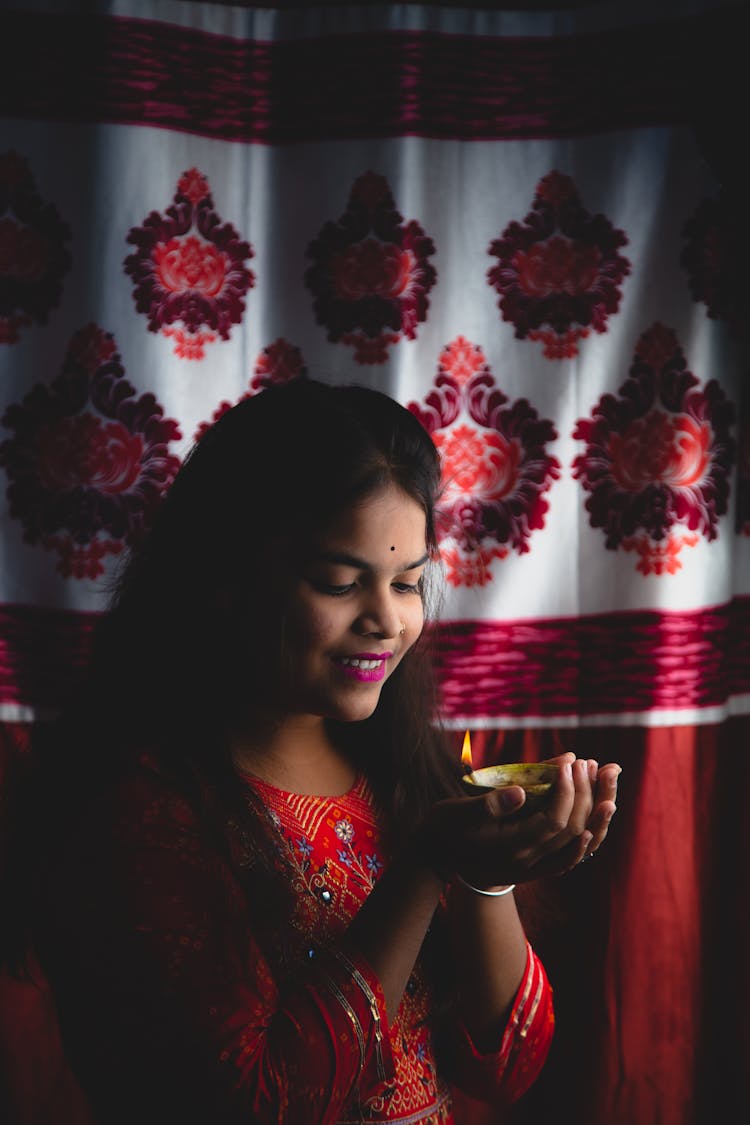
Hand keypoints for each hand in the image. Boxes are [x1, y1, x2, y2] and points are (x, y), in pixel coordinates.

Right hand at [420, 753, 621, 888]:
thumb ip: (489, 804)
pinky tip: (597, 818)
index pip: (553, 820)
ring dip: (594, 812)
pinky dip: (586, 838)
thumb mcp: (458, 812)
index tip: (569, 763)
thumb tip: (520, 792)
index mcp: (511, 846)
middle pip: (571, 830)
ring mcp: (533, 866)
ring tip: (606, 780)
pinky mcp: (534, 866)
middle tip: (590, 763)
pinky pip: (569, 857)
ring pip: (576, 844)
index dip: (566, 791)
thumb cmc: (445, 826)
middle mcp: (527, 860)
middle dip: (584, 794)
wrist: (438, 856)